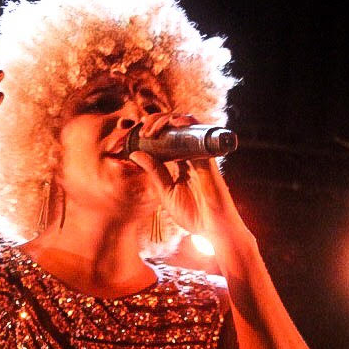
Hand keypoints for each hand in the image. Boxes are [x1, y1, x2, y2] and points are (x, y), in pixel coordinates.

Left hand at [128, 113, 245, 239]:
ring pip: (186, 125)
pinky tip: (175, 122)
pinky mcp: (208, 157)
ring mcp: (200, 155)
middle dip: (156, 121)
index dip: (152, 130)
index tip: (137, 132)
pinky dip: (188, 123)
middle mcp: (190, 155)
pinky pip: (200, 133)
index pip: (166, 139)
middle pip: (174, 128)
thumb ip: (154, 172)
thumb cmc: (193, 214)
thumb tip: (135, 154)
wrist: (213, 228)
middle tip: (143, 130)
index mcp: (180, 163)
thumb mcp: (166, 192)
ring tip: (152, 127)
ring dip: (167, 120)